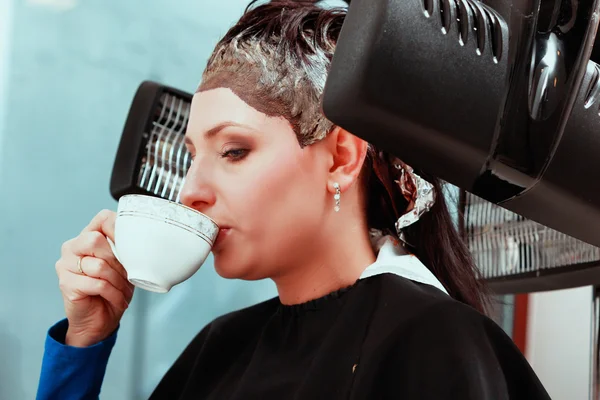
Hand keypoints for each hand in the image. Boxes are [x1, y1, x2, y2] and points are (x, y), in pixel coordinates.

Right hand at [55, 210, 133, 346]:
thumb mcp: (124, 266)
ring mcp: (65, 265)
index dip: (119, 229)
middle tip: (127, 275)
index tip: (132, 245)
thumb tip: (140, 241)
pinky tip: (117, 299)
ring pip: (99, 265)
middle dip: (118, 261)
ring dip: (118, 281)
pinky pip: (97, 284)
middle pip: (95, 240)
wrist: (98, 322)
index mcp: (87, 238)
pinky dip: (113, 293)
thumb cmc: (113, 290)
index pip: (102, 219)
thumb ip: (124, 250)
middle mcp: (72, 248)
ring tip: (123, 290)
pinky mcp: (66, 284)